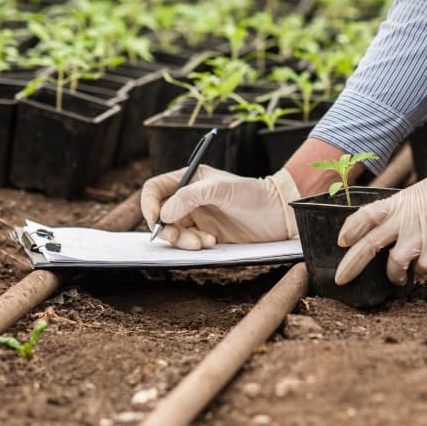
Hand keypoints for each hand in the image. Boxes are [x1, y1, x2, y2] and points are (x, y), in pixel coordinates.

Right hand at [140, 165, 300, 248]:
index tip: (156, 220)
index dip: (149, 205)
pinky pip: (189, 243)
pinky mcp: (206, 234)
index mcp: (188, 180)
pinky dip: (195, 245)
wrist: (277, 214)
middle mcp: (188, 199)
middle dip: (168, 229)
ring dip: (183, 240)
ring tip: (205, 242)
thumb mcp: (220, 189)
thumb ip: (189, 197)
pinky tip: (213, 243)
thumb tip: (164, 214)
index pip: (155, 190)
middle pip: (161, 216)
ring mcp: (197, 217)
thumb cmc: (252, 194)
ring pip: (174, 232)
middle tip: (181, 238)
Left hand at [335, 125, 426, 285]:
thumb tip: (377, 238)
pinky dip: (423, 270)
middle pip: (370, 245)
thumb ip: (397, 214)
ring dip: (393, 275)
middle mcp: (408, 219)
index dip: (350, 229)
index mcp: (399, 202)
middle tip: (341, 279)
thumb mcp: (417, 195)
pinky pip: (424, 269)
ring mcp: (425, 235)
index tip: (341, 242)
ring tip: (398, 277)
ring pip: (396, 264)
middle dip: (351, 265)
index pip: (365, 215)